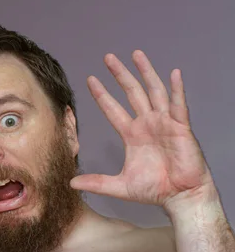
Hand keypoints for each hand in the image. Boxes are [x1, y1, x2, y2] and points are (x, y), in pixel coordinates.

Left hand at [70, 50, 213, 208]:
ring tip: (136, 54)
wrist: (181, 197)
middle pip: (131, 92)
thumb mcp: (120, 186)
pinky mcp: (181, 128)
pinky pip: (179, 105)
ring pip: (153, 91)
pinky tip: (174, 73)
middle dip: (120, 75)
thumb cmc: (156, 190)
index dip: (101, 94)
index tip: (90, 78)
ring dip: (145, 72)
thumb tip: (71, 183)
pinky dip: (177, 89)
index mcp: (131, 134)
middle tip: (108, 57)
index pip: (112, 108)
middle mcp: (147, 124)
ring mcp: (164, 123)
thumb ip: (96, 183)